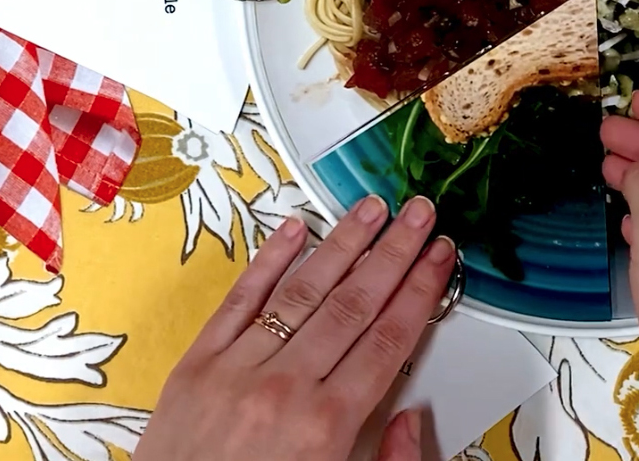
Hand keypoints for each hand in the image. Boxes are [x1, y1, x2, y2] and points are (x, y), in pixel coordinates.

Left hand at [135, 194, 454, 460]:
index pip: (388, 339)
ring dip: (344, 242)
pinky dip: (269, 258)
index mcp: (324, 428)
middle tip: (419, 214)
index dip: (420, 291)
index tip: (440, 257)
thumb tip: (412, 417)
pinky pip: (241, 298)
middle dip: (395, 252)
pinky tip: (294, 227)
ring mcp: (237, 368)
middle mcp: (284, 388)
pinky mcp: (198, 362)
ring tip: (371, 209)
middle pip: (355, 302)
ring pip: (303, 288)